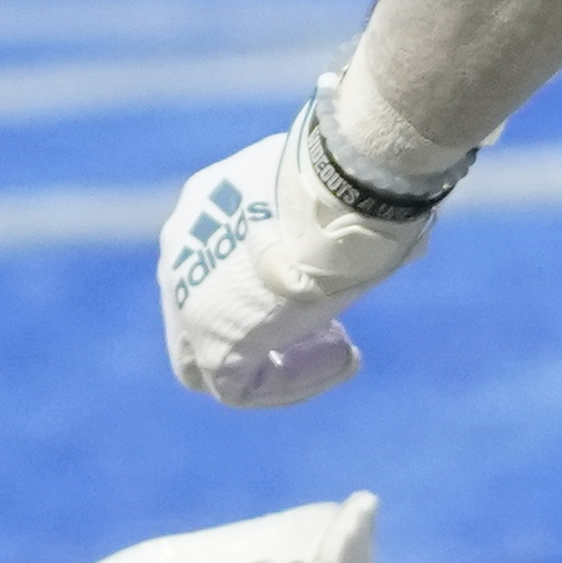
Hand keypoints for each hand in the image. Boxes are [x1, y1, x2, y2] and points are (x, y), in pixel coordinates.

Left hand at [159, 104, 450, 408]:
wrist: (343, 189)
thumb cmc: (352, 176)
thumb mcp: (330, 190)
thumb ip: (328, 220)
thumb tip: (381, 233)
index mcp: (204, 202)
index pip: (213, 260)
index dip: (261, 284)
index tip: (316, 285)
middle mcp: (180, 249)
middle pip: (199, 313)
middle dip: (261, 328)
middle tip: (325, 331)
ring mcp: (189, 300)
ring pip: (214, 358)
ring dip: (281, 361)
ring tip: (341, 351)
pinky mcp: (216, 344)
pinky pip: (241, 386)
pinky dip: (294, 381)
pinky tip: (344, 359)